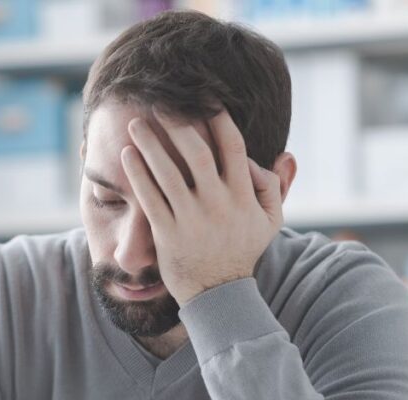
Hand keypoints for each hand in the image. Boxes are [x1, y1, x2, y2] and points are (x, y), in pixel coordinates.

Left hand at [120, 108, 282, 304]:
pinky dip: (137, 174)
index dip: (218, 119)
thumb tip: (282, 154)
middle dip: (177, 123)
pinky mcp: (167, 232)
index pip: (232, 146)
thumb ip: (274, 186)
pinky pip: (150, 197)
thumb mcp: (270, 221)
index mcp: (242, 196)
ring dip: (150, 143)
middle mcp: (218, 204)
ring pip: (168, 172)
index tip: (203, 98)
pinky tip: (126, 155)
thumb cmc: (241, 251)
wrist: (218, 293)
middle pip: (196, 152)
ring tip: (136, 122)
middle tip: (160, 102)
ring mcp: (191, 218)